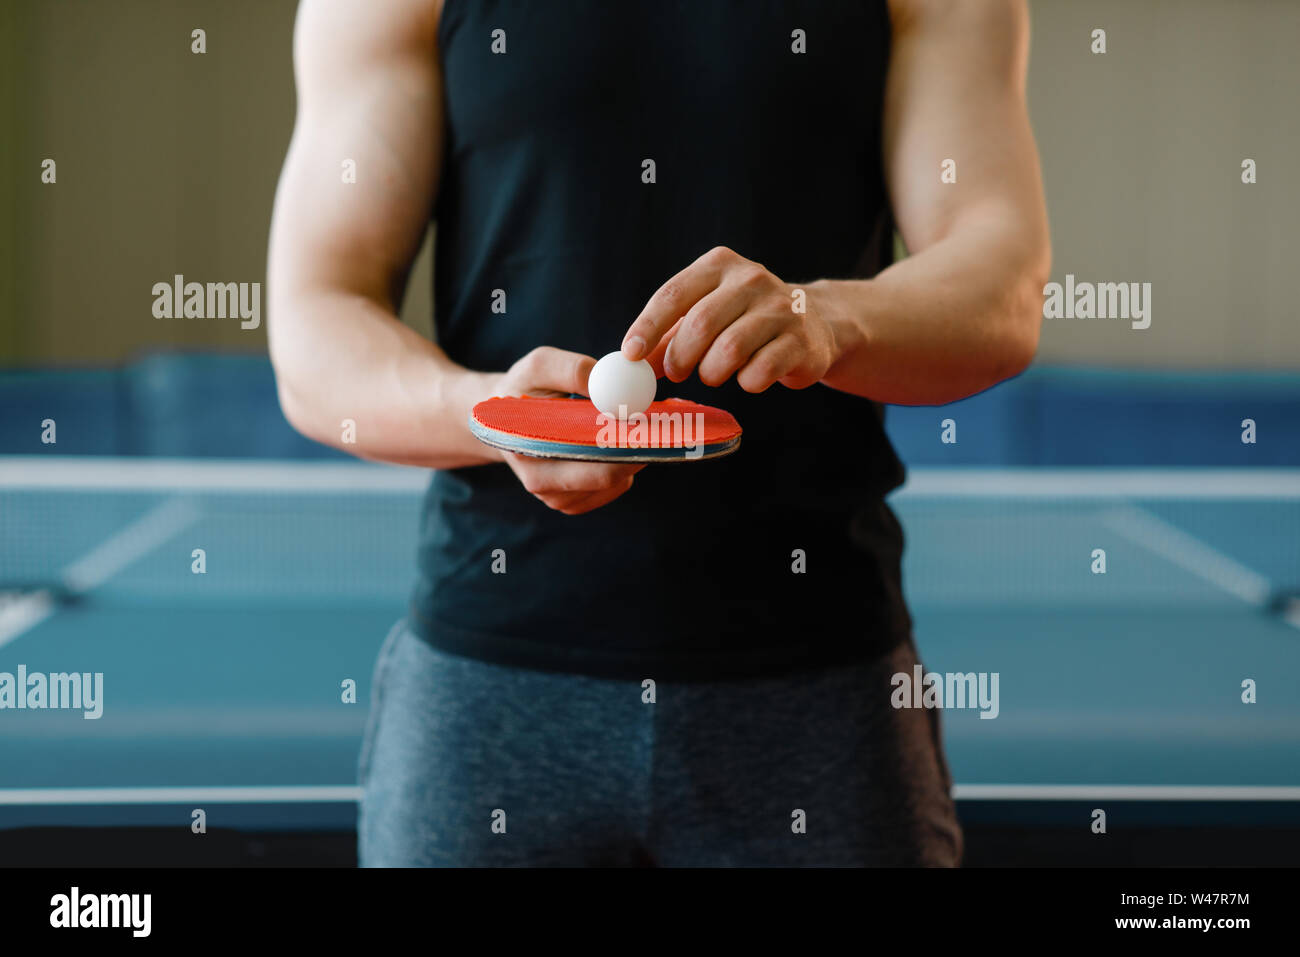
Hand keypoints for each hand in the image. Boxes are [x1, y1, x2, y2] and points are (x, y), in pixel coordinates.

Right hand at [490, 346, 644, 514]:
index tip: (652, 421)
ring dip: (631, 454)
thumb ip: (571, 370)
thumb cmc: (522, 388)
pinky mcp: (576, 501)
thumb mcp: (538, 366)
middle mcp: (544, 487)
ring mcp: (560, 499)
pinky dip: (624, 463)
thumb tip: (609, 380)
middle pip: (611, 478)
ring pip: (618, 482)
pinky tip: (610, 441)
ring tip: (624, 425)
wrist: (506, 419)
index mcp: (531, 456)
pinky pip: (617, 485)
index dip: (628, 444)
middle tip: (660, 423)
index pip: (593, 465)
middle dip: (640, 450)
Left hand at [621, 246, 838, 391]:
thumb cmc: (744, 320)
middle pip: (701, 323)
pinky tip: (749, 376)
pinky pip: (759, 372)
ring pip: (729, 350)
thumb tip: (632, 364)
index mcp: (719, 265)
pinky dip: (745, 382)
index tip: (631, 355)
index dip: (648, 326)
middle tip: (675, 374)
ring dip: (712, 373)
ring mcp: (780, 308)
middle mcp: (751, 279)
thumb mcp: (704, 316)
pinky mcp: (801, 341)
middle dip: (680, 356)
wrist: (814, 323)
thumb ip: (668, 337)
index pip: (674, 294)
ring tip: (713, 373)